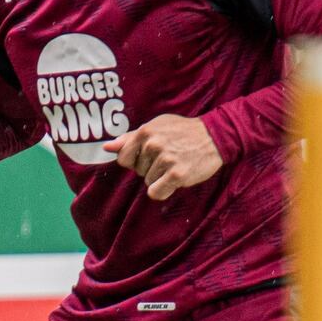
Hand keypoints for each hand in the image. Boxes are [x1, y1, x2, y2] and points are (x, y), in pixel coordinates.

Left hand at [103, 114, 221, 200]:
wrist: (215, 136)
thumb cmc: (182, 132)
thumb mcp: (156, 127)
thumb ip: (130, 138)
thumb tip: (107, 147)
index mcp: (145, 132)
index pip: (123, 158)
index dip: (135, 160)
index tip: (150, 155)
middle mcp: (153, 144)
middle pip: (137, 171)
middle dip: (150, 168)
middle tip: (169, 156)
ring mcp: (165, 160)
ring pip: (148, 182)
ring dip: (161, 178)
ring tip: (177, 163)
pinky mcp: (177, 175)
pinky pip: (156, 193)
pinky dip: (164, 190)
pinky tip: (176, 178)